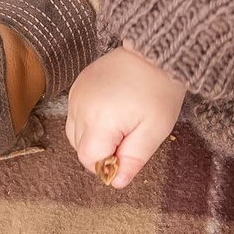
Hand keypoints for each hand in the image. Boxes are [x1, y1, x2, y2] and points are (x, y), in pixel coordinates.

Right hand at [67, 46, 186, 187]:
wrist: (154, 51)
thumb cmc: (159, 90)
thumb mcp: (154, 130)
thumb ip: (133, 159)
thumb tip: (116, 182)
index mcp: (100, 120)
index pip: (89, 159)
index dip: (107, 164)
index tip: (127, 154)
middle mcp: (80, 107)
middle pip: (79, 147)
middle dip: (101, 151)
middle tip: (128, 137)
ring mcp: (76, 94)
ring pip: (74, 132)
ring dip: (93, 136)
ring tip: (120, 124)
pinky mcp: (77, 85)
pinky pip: (75, 114)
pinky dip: (89, 120)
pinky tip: (110, 111)